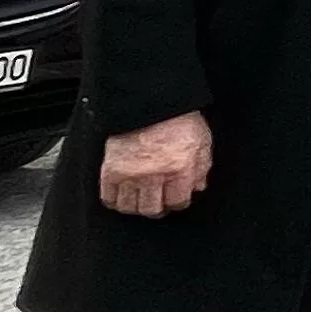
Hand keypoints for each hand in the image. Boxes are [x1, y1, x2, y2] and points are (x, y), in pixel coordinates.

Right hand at [98, 110, 213, 216]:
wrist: (149, 102)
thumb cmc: (177, 118)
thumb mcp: (201, 141)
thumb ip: (201, 167)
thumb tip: (198, 187)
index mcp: (180, 170)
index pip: (178, 202)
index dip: (177, 202)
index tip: (174, 199)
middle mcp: (154, 176)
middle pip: (152, 209)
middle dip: (157, 208)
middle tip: (157, 201)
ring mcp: (131, 175)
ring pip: (130, 207)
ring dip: (135, 206)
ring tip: (139, 198)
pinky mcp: (111, 170)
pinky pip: (108, 197)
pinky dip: (114, 200)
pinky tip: (121, 194)